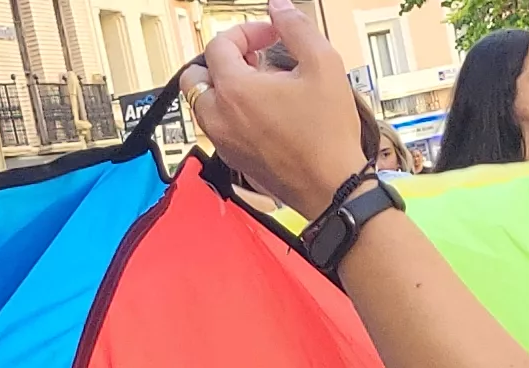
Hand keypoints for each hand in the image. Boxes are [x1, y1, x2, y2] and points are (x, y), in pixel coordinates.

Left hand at [188, 0, 365, 217]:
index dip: (245, 32)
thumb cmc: (328, 135)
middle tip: (253, 59)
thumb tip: (280, 9)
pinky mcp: (233, 159)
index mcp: (234, 91)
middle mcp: (220, 118)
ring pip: (202, 104)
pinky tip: (265, 112)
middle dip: (222, 59)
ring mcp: (223, 142)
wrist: (332, 187)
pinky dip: (230, 112)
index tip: (268, 36)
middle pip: (195, 76)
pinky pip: (217, 127)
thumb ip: (297, 28)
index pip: (218, 45)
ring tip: (260, 85)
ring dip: (223, 86)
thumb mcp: (323, 64)